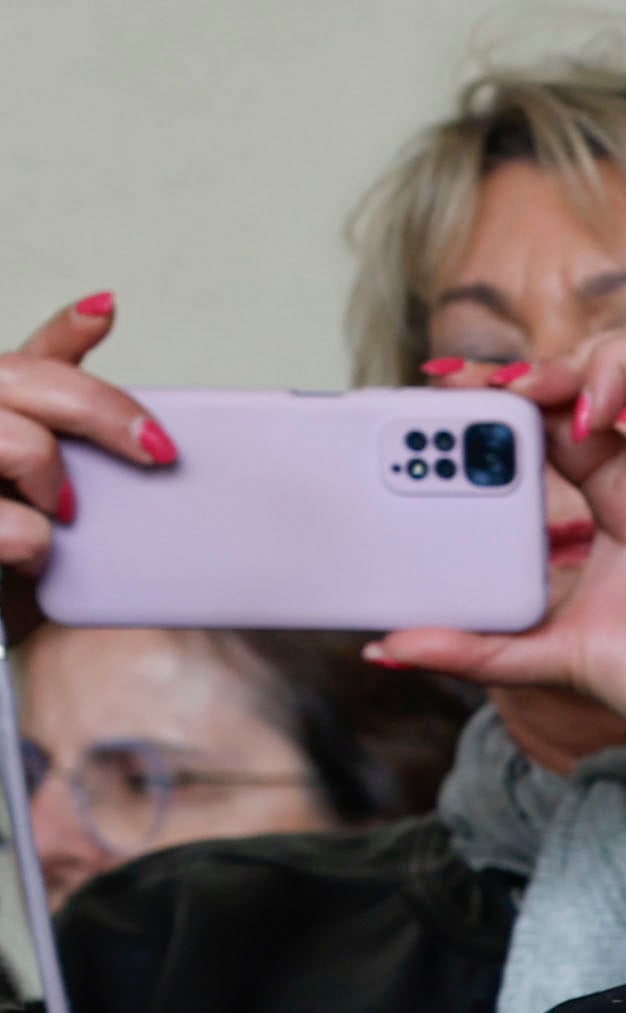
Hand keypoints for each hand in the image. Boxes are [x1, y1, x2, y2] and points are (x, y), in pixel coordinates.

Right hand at [0, 294, 175, 577]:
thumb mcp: (85, 527)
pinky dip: (25, 537)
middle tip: (158, 451)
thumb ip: (106, 476)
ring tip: (61, 515)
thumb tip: (168, 452)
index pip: (32, 359)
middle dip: (94, 407)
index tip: (109, 309)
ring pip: (11, 438)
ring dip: (47, 474)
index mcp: (5, 420)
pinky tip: (33, 554)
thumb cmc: (48, 584)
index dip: (67, 328)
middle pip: (16, 379)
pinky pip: (8, 522)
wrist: (29, 648)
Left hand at [369, 332, 625, 784]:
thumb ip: (470, 646)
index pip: (561, 412)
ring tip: (574, 399)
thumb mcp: (540, 654)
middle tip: (499, 388)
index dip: (514, 385)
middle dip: (551, 363)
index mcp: (617, 503)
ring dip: (615, 360)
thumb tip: (387, 648)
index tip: (450, 385)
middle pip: (611, 370)